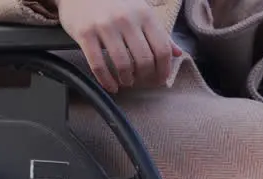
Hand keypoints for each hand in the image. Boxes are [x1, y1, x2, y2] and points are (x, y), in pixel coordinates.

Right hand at [55, 0, 181, 92]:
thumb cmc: (114, 2)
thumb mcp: (140, 10)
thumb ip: (159, 32)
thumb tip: (177, 53)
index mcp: (144, 14)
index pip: (162, 49)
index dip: (164, 69)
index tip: (161, 80)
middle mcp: (126, 19)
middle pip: (144, 60)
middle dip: (146, 77)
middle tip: (142, 82)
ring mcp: (105, 26)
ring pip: (122, 64)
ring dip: (127, 80)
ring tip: (127, 82)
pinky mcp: (85, 34)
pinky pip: (98, 65)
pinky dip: (106, 80)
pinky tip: (110, 86)